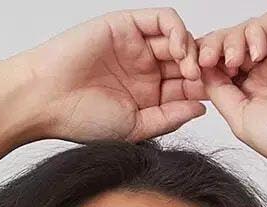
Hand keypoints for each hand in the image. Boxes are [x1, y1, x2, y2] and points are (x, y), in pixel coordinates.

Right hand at [7, 10, 207, 144]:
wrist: (45, 99)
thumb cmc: (80, 119)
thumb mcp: (135, 127)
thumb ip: (169, 117)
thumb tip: (202, 109)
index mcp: (148, 95)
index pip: (186, 87)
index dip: (205, 90)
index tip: (220, 98)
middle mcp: (145, 68)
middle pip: (187, 60)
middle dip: (205, 67)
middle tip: (216, 78)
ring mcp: (137, 44)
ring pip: (178, 39)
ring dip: (193, 51)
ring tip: (195, 69)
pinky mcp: (127, 24)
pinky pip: (162, 19)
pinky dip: (177, 31)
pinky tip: (179, 51)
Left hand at [193, 12, 266, 178]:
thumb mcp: (240, 118)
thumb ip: (220, 91)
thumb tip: (200, 69)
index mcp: (245, 95)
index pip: (216, 67)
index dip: (201, 62)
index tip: (192, 69)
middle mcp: (261, 75)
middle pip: (227, 45)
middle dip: (212, 46)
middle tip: (207, 58)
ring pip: (246, 31)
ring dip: (232, 38)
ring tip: (235, 59)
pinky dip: (257, 30)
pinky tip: (256, 53)